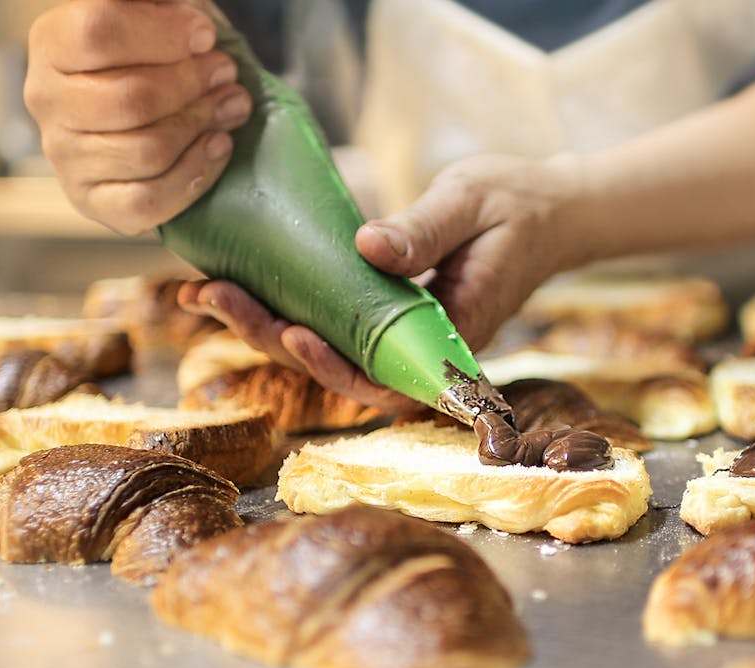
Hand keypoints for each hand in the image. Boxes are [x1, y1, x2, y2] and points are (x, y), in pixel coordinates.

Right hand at [25, 0, 251, 235]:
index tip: (205, 35)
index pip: (99, 32)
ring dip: (201, 125)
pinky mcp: (92, 201)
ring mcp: (65, 156)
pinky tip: (217, 145)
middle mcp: (46, 100)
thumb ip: (154, 3)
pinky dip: (193, 174)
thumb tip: (179, 5)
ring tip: (230, 105)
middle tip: (225, 72)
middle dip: (193, 85)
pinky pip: (147, 201)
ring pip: (147, 151)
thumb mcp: (151, 11)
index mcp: (52, 42)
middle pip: (132, 99)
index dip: (164, 34)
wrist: (145, 104)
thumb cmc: (152, 50)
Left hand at [178, 153, 585, 409]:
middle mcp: (422, 348)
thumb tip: (367, 247)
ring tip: (204, 292)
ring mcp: (401, 334)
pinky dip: (284, 307)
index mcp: (454, 334)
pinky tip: (237, 284)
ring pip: (328, 351)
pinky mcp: (384, 314)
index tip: (296, 334)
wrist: (550, 210)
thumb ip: (423, 229)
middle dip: (273, 340)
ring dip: (265, 327)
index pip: (388, 378)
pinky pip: (331, 324)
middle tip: (216, 296)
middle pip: (341, 370)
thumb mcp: (471, 202)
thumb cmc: (519, 204)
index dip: (336, 369)